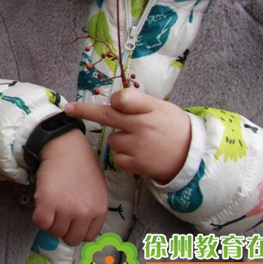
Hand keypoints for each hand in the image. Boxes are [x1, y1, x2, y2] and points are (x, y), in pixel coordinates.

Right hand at [33, 129, 106, 245]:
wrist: (65, 145)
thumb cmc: (80, 164)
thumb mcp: (96, 190)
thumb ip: (90, 210)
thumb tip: (78, 227)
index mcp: (99, 210)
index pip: (87, 237)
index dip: (76, 228)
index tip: (70, 218)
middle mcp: (85, 213)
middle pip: (71, 238)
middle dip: (63, 227)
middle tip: (58, 211)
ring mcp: (66, 209)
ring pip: (54, 231)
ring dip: (50, 220)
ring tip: (51, 203)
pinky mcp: (47, 203)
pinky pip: (40, 223)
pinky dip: (38, 216)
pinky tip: (41, 202)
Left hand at [64, 89, 190, 182]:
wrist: (194, 158)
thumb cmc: (172, 127)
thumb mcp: (161, 108)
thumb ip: (138, 103)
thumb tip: (112, 100)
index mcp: (151, 108)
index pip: (123, 98)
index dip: (114, 100)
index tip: (108, 101)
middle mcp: (142, 126)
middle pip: (107, 116)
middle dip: (84, 111)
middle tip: (69, 108)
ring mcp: (139, 146)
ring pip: (112, 140)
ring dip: (120, 140)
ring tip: (140, 142)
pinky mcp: (137, 165)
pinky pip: (118, 158)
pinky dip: (124, 157)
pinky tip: (140, 155)